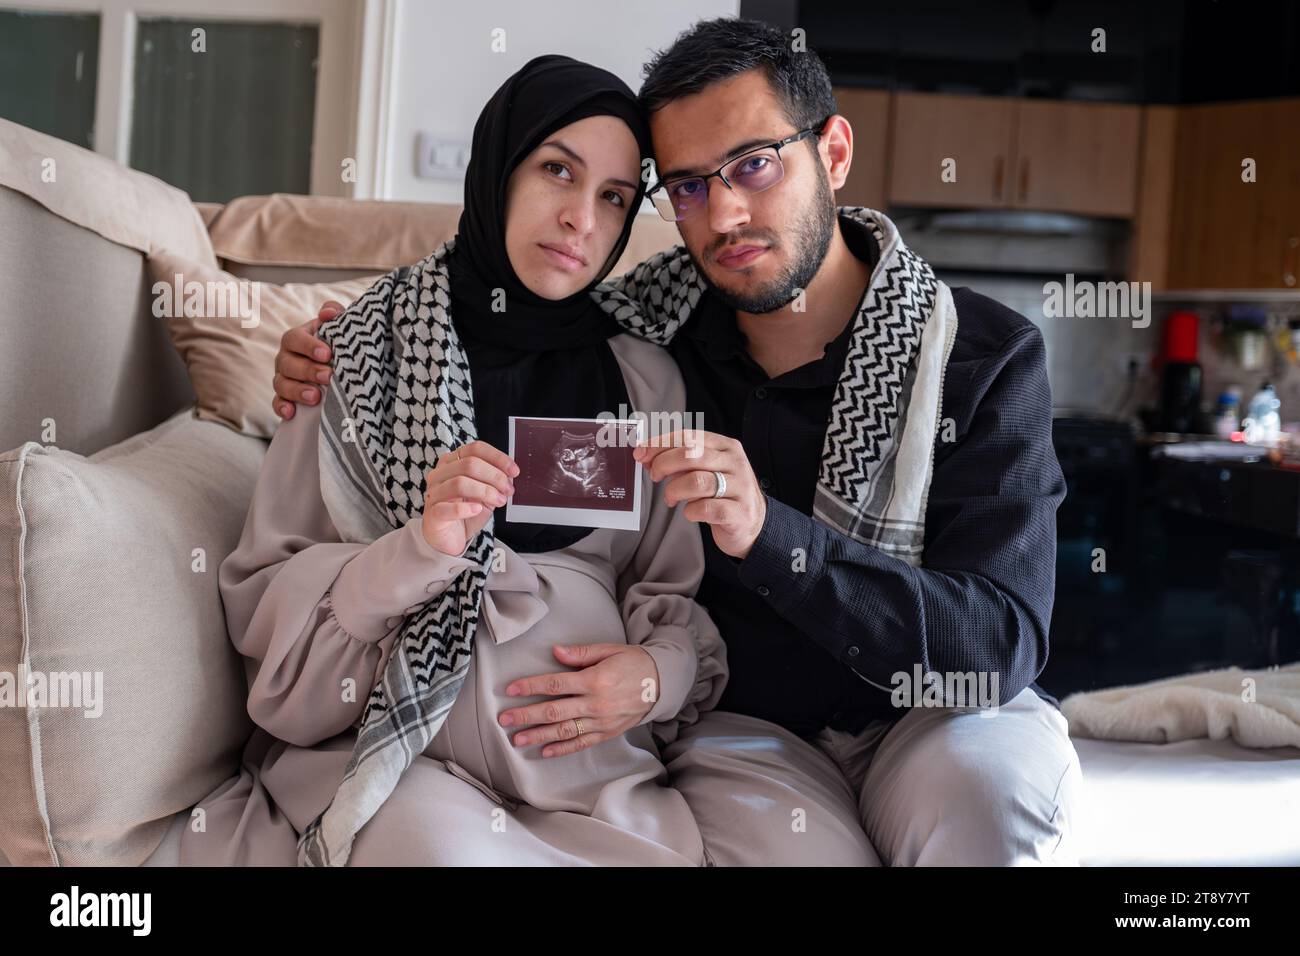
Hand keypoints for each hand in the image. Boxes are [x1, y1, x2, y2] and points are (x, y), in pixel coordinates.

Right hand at [272, 300, 344, 420]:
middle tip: (328, 376)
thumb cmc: (336, 343)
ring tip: (315, 397)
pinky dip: (282, 408)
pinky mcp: (285, 398)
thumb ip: (334, 312)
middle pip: (287, 363)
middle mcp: (286, 358)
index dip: (308, 346)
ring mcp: (284, 378)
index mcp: (297, 339)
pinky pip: (277, 403)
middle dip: (308, 371)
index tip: (327, 354)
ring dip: (297, 391)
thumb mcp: (337, 327)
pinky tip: (291, 413)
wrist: (338, 368)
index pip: (295, 338)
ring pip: (281, 384)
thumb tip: (328, 312)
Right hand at [421, 440, 519, 555]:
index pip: (475, 449)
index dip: (497, 457)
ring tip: (498, 501)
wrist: (449, 538)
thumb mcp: (485, 495)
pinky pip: (446, 507)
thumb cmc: (466, 513)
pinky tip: (477, 510)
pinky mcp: (432, 514)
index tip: (513, 470)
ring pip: (459, 483)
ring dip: (485, 492)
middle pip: (469, 464)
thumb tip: (509, 475)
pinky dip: (465, 508)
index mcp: (452, 463)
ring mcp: (433, 493)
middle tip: (508, 490)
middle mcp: (440, 474)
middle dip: (495, 476)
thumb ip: (495, 483)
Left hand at [498, 644, 659, 756]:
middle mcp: (595, 704)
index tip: (511, 689)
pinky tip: (545, 751)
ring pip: (564, 730)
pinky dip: (562, 749)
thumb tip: (555, 651)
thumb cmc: (633, 662)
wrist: (661, 683)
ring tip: (518, 740)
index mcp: (594, 680)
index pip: (555, 684)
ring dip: (538, 736)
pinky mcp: (606, 733)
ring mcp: (601, 721)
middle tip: (504, 720)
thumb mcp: (609, 650)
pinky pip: (581, 743)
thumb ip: (580, 653)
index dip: (531, 686)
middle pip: (553, 711)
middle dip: (526, 715)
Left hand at [634, 429, 766, 558]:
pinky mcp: (738, 512)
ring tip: (670, 498)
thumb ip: (680, 462)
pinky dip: (690, 511)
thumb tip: (647, 455)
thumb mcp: (706, 471)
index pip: (689, 436)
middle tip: (654, 476)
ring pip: (697, 481)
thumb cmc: (724, 494)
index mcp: (726, 447)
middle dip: (664, 464)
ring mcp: (739, 488)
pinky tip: (690, 512)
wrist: (753, 524)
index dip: (661, 443)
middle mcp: (735, 463)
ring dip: (674, 490)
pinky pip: (705, 508)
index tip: (641, 453)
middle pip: (692, 455)